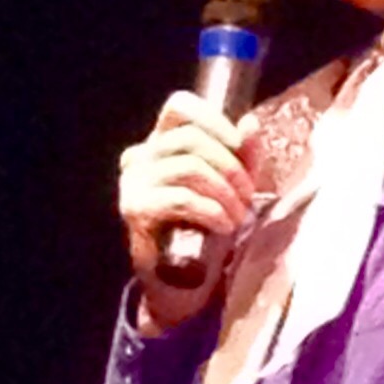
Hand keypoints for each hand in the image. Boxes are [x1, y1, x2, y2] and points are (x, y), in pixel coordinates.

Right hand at [118, 90, 261, 334]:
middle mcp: (141, 156)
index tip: (240, 146)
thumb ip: (242, 155)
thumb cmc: (207, 226)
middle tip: (248, 194)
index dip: (213, 120)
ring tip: (239, 214)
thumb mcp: (232, 186)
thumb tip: (250, 123)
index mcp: (161, 142)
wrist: (182, 278)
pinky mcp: (135, 209)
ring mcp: (133, 182)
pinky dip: (210, 210)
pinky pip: (180, 198)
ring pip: (187, 167)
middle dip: (229, 166)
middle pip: (189, 139)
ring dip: (224, 191)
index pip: (179, 106)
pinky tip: (224, 224)